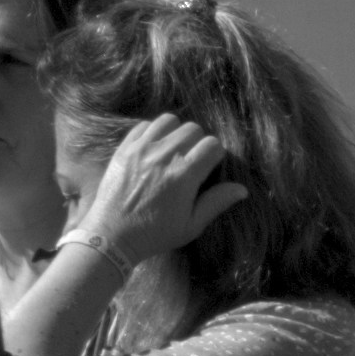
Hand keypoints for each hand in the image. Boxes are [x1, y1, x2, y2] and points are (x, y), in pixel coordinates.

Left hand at [59, 114, 240, 276]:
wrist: (112, 234)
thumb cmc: (156, 233)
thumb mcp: (192, 225)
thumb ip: (217, 202)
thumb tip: (242, 189)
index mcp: (185, 175)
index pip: (213, 145)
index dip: (216, 155)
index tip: (210, 167)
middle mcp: (164, 155)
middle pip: (193, 129)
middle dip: (198, 142)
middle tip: (192, 160)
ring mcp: (142, 148)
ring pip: (170, 121)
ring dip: (176, 132)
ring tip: (174, 149)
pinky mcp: (125, 148)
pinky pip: (145, 125)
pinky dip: (154, 131)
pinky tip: (154, 147)